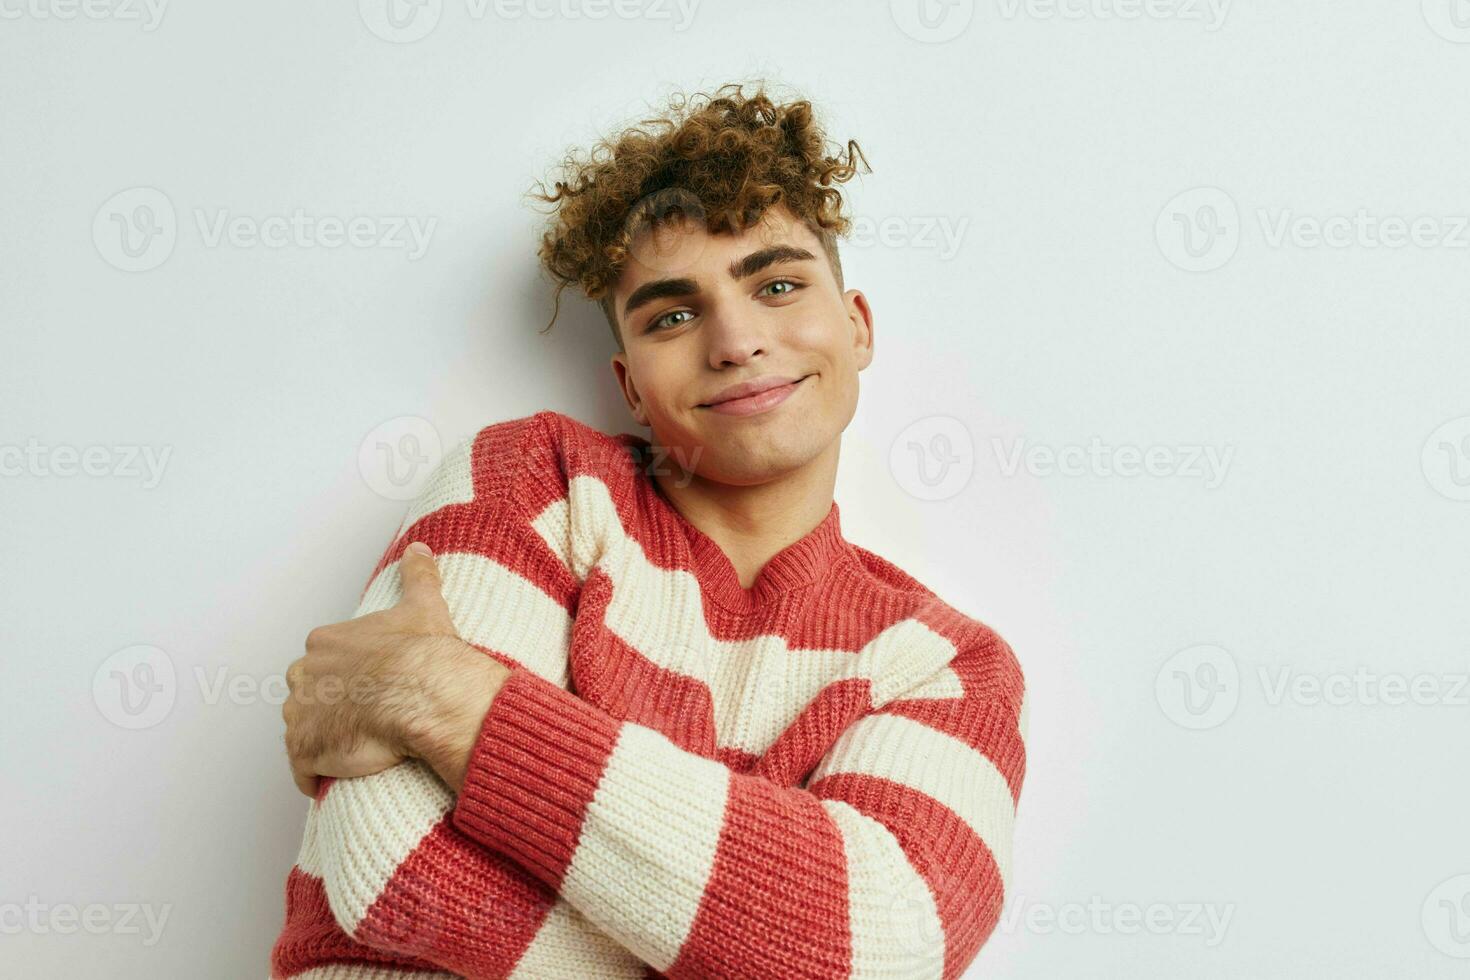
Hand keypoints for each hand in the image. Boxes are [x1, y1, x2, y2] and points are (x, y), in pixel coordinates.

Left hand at [283, 541, 500, 797]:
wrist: (423, 693)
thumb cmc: (423, 653)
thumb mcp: (423, 606)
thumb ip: (417, 575)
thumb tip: (419, 549)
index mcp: (326, 642)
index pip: (323, 660)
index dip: (346, 676)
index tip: (368, 686)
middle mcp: (304, 675)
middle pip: (306, 694)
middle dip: (326, 706)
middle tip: (361, 719)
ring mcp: (301, 714)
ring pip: (302, 730)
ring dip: (320, 741)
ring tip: (353, 750)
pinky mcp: (305, 750)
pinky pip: (301, 770)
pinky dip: (312, 776)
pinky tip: (333, 778)